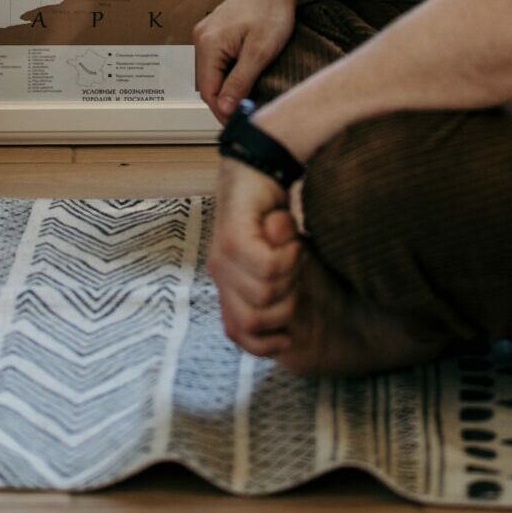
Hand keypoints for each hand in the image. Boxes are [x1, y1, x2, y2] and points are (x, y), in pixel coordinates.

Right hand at [192, 0, 300, 121]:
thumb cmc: (272, 12)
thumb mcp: (260, 52)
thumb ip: (240, 82)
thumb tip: (225, 109)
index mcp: (208, 44)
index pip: (208, 91)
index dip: (223, 111)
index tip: (242, 122)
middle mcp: (201, 38)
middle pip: (208, 83)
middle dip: (226, 100)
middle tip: (249, 112)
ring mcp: (205, 33)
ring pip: (212, 72)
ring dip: (227, 87)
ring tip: (249, 97)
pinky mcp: (214, 31)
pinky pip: (217, 60)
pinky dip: (228, 72)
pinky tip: (245, 77)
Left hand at [208, 158, 301, 356]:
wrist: (260, 168)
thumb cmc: (272, 217)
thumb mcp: (278, 263)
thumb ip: (274, 291)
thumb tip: (280, 334)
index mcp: (227, 284)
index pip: (237, 334)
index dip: (264, 344)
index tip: (288, 336)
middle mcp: (219, 274)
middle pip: (254, 321)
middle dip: (285, 305)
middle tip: (292, 272)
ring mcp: (222, 257)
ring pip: (265, 294)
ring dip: (290, 273)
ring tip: (288, 248)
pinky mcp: (232, 239)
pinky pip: (268, 268)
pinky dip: (288, 256)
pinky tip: (287, 237)